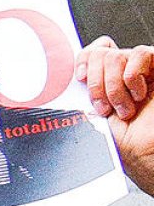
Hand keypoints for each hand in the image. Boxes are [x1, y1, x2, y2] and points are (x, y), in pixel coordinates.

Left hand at [76, 36, 153, 194]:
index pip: (92, 51)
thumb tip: (60, 85)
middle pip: (100, 54)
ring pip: (115, 55)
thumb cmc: (126, 142)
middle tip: (104, 107)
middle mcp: (124, 73)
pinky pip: (143, 53)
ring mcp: (143, 71)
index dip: (83, 60)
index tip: (79, 79)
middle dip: (96, 83)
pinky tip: (137, 92)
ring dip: (113, 85)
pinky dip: (133, 73)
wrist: (147, 154)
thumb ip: (81, 97)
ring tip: (123, 108)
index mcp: (107, 81)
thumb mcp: (93, 117)